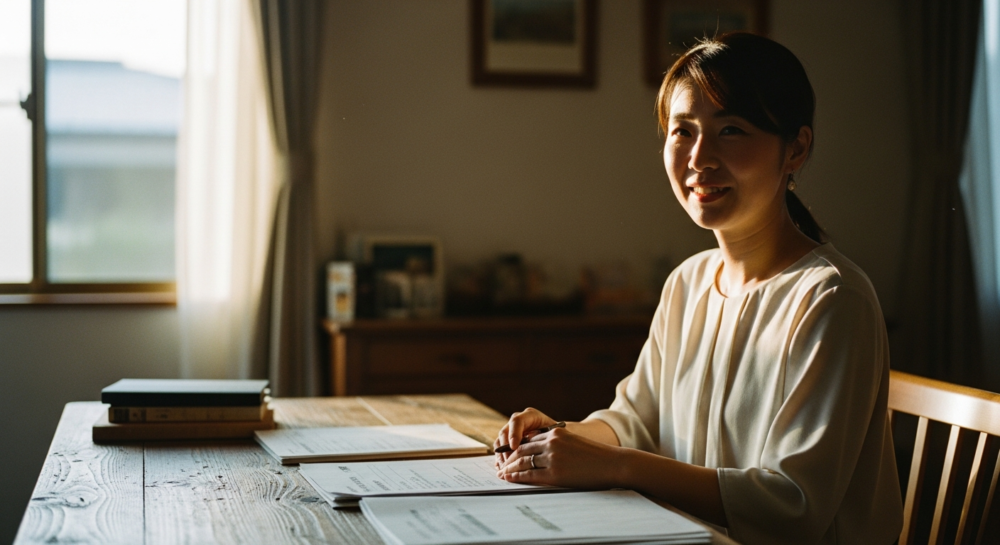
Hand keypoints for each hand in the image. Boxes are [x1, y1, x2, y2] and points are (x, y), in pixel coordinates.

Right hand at [493, 407, 556, 465]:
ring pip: (500, 442)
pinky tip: (503, 469)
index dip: (514, 434)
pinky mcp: (509, 442)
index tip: (514, 447)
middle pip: (505, 432)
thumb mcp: (556, 437)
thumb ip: (546, 439)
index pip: (517, 421)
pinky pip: (500, 450)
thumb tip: (536, 448)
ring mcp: (512, 431)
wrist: (561, 440)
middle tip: (508, 463)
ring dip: (501, 456)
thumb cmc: (562, 438)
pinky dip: (501, 459)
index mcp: (531, 416)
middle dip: (505, 449)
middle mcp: (519, 421)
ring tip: (505, 469)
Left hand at [495, 426, 624, 489]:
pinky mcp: (555, 473)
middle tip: (500, 466)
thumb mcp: (574, 443)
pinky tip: (510, 479)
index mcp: (556, 432)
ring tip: (502, 474)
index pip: (529, 441)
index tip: (508, 456)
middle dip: (508, 459)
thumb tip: (541, 455)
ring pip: (522, 462)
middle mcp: (552, 442)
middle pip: (522, 450)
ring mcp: (553, 457)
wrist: (612, 463)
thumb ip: (557, 445)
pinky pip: (530, 474)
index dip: (516, 449)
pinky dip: (517, 477)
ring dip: (509, 468)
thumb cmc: (596, 457)